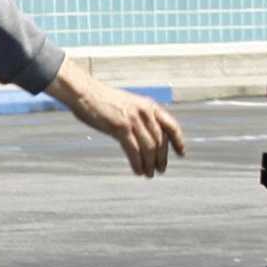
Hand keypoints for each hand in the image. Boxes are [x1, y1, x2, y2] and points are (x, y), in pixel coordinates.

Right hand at [50, 60, 188, 177]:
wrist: (85, 92)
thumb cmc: (102, 99)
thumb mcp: (129, 104)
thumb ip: (140, 117)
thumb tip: (147, 136)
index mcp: (149, 105)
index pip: (171, 126)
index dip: (178, 141)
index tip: (182, 154)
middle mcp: (145, 112)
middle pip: (160, 141)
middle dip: (161, 158)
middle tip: (160, 170)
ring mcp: (133, 120)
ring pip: (149, 148)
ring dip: (150, 164)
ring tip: (148, 174)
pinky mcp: (120, 128)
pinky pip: (134, 151)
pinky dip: (137, 163)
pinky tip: (137, 171)